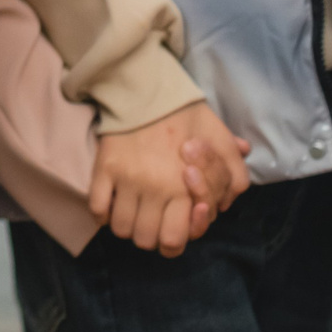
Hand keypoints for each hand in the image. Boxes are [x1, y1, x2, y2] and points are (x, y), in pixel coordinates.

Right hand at [88, 101, 253, 257]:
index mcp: (185, 187)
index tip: (171, 226)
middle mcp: (155, 188)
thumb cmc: (188, 116)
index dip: (172, 243)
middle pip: (145, 240)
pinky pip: (97, 207)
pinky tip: (112, 203)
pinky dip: (103, 213)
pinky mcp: (104, 168)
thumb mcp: (221, 141)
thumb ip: (234, 174)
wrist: (149, 88)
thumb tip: (227, 203)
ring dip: (127, 225)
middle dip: (150, 236)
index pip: (174, 241)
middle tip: (152, 220)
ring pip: (121, 228)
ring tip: (133, 211)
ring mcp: (127, 180)